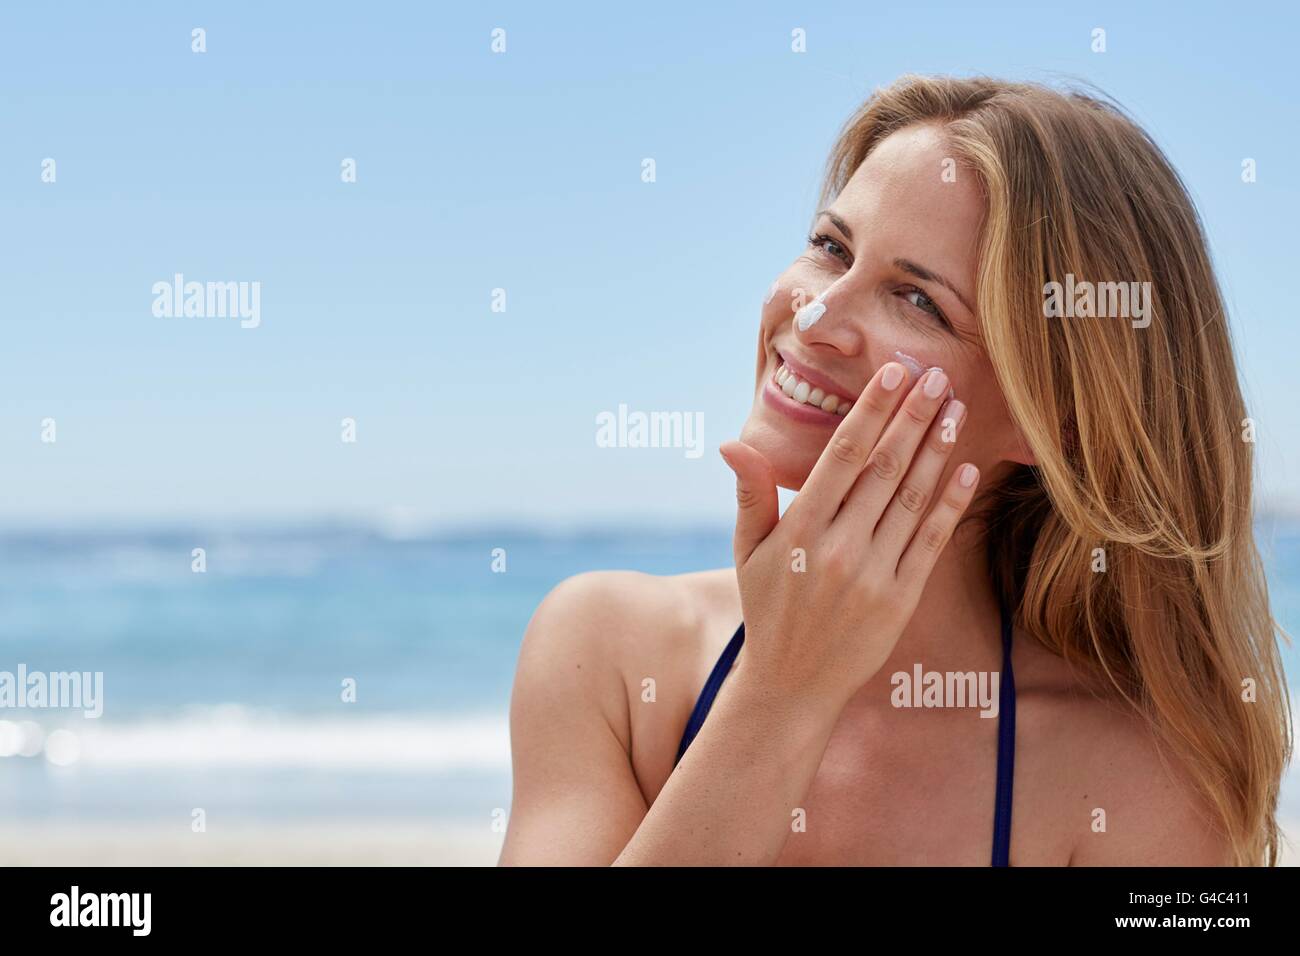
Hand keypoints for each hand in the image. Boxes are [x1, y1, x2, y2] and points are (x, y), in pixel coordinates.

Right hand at [719, 363, 978, 707]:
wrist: (792, 684)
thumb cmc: (768, 608)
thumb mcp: (747, 551)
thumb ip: (750, 494)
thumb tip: (732, 443)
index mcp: (801, 530)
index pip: (843, 457)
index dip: (872, 411)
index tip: (894, 373)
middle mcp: (839, 549)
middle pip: (885, 469)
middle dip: (913, 418)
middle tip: (937, 376)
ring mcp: (874, 575)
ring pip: (914, 500)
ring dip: (938, 451)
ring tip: (954, 411)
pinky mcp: (901, 600)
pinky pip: (931, 543)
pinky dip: (952, 505)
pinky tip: (967, 470)